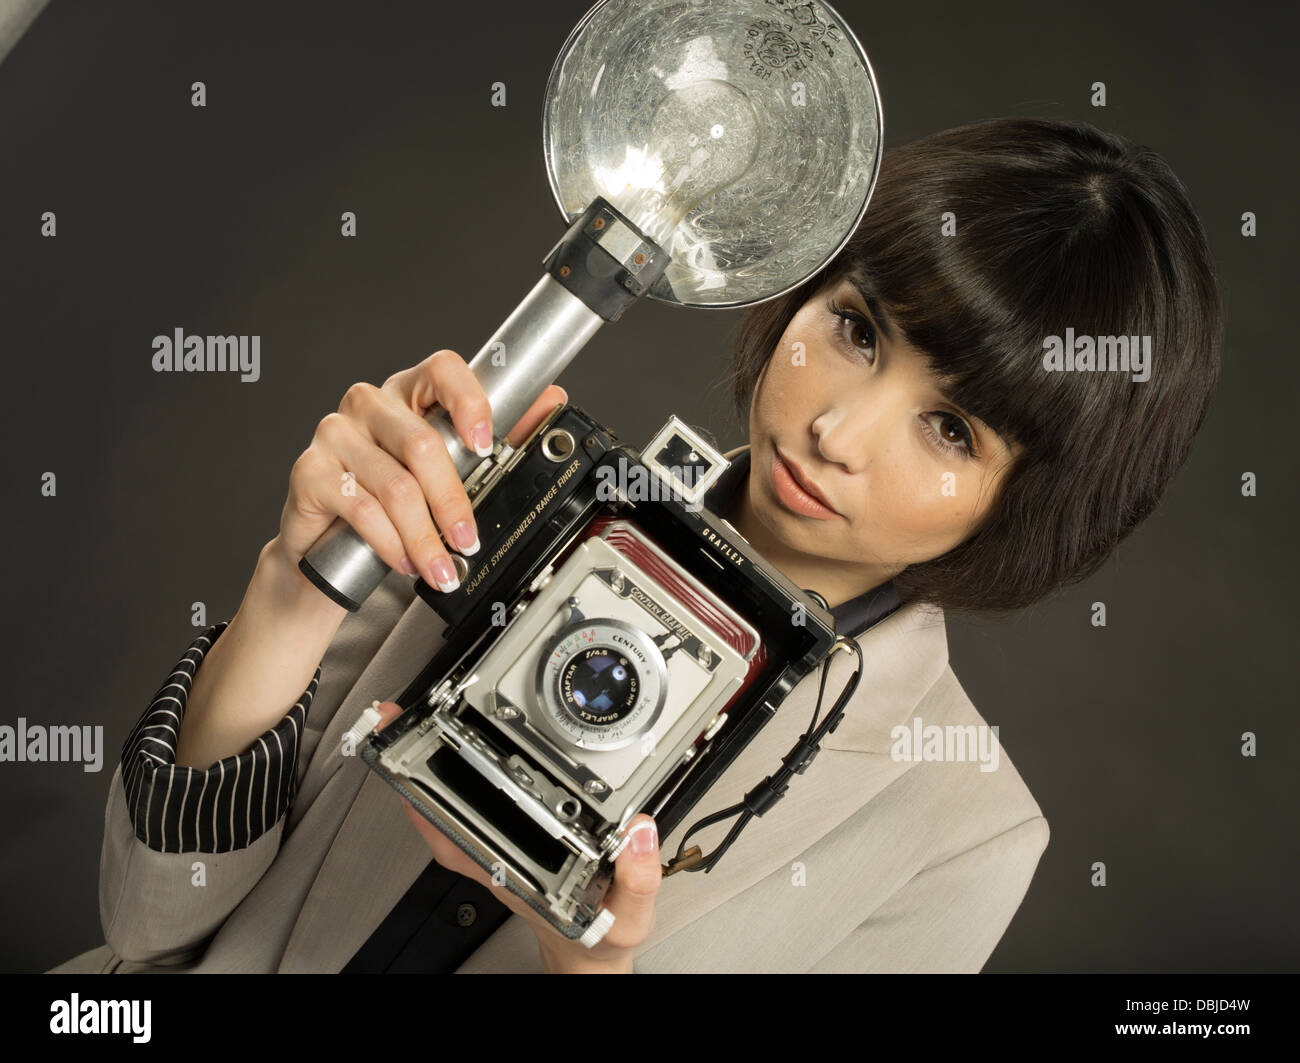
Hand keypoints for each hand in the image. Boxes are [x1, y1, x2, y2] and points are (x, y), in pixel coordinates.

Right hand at [273, 349, 566, 591]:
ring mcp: (336, 434)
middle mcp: (370, 404)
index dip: (470, 402)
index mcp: (408, 392)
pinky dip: (390, 543)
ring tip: (440, 566)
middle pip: (423, 443)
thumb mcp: (448, 470)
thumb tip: (549, 401)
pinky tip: (404, 560)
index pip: (442, 369)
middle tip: (468, 539)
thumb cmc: (391, 499)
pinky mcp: (310, 471)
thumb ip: (496, 438)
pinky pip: (361, 508)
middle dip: (453, 502)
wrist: (328, 546)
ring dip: (425, 536)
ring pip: (396, 485)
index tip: (487, 444)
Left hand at [372, 701, 661, 972]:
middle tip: (396, 719)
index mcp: (514, 871)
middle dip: (417, 763)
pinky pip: (464, 808)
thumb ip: (637, 880)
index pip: (460, 831)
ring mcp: (493, 849)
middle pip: (438, 810)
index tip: (414, 751)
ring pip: (445, 807)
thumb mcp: (627, 917)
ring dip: (429, 767)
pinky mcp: (501, 841)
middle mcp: (495, 858)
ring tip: (410, 725)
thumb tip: (637, 832)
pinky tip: (448, 755)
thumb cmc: (600, 935)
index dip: (428, 794)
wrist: (589, 951)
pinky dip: (451, 779)